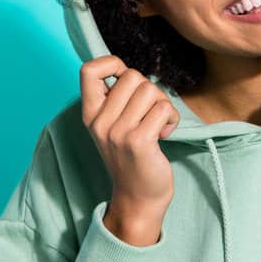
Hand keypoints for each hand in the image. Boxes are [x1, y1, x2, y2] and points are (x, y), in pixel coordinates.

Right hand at [80, 56, 179, 218]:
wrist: (138, 198)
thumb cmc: (130, 157)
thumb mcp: (112, 126)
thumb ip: (116, 99)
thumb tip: (127, 70)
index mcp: (90, 114)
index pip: (88, 70)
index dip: (111, 64)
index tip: (124, 80)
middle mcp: (100, 122)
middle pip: (132, 76)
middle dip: (149, 90)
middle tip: (150, 113)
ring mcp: (118, 132)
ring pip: (150, 90)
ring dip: (163, 105)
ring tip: (158, 124)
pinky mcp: (139, 142)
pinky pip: (163, 109)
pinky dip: (172, 118)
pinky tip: (165, 134)